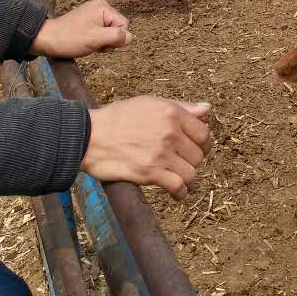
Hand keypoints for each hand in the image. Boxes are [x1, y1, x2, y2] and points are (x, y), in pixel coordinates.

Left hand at [31, 0, 131, 58]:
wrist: (46, 39)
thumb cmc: (69, 39)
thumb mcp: (96, 39)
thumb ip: (117, 37)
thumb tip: (130, 37)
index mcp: (103, 7)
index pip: (124, 26)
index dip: (116, 39)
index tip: (100, 44)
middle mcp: (101, 7)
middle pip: (118, 28)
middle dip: (109, 41)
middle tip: (93, 45)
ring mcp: (94, 13)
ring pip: (110, 32)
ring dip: (103, 42)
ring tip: (89, 44)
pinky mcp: (89, 20)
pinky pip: (102, 32)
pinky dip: (97, 40)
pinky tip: (87, 43)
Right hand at [81, 97, 212, 199]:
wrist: (89, 136)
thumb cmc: (117, 118)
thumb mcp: (149, 103)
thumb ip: (181, 107)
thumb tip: (207, 109)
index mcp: (171, 113)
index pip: (203, 133)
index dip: (202, 143)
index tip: (195, 148)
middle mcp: (170, 133)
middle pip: (199, 155)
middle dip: (192, 160)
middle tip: (182, 162)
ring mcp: (161, 154)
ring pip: (191, 173)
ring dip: (187, 177)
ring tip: (178, 177)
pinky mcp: (150, 173)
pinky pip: (178, 187)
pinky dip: (180, 192)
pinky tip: (177, 192)